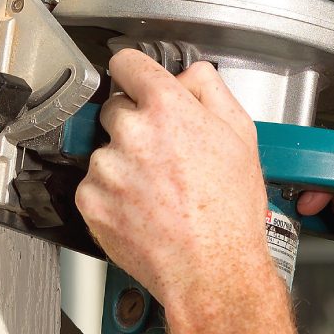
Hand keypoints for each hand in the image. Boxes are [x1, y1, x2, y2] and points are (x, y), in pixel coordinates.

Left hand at [74, 50, 271, 310]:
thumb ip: (211, 91)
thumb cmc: (230, 212)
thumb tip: (189, 75)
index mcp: (167, 108)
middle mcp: (131, 132)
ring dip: (124, 164)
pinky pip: (94, 185)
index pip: (127, 64)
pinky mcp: (91, 200)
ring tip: (159, 192)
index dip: (135, 73)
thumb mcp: (242, 136)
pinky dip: (113, 195)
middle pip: (115, 109)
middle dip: (135, 125)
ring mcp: (107, 167)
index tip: (136, 82)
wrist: (212, 270)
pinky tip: (144, 210)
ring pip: (106, 151)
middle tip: (164, 156)